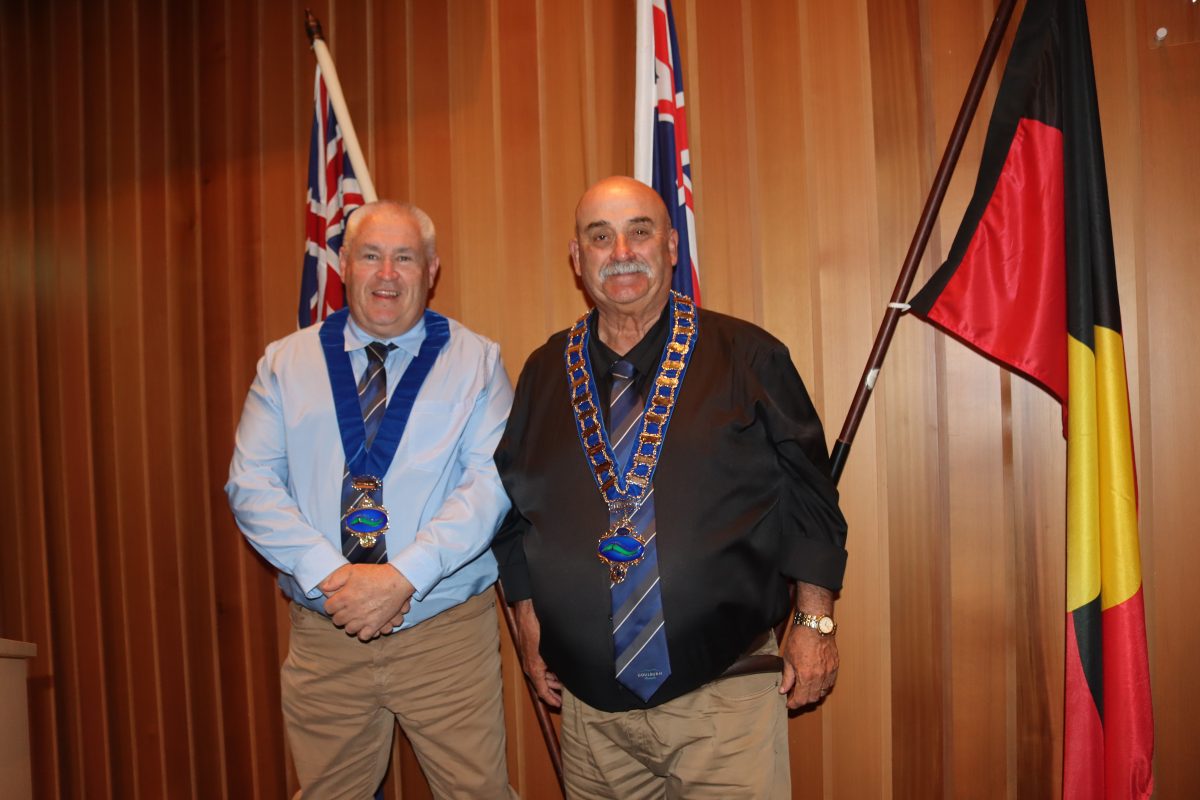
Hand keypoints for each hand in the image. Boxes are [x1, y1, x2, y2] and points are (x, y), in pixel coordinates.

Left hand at [319, 564, 414, 640]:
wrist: (397, 580)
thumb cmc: (375, 574)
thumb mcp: (353, 570)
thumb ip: (335, 578)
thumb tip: (324, 588)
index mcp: (344, 598)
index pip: (328, 608)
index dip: (332, 605)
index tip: (337, 602)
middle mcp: (351, 611)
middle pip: (337, 620)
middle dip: (340, 615)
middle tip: (346, 609)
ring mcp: (363, 619)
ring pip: (349, 629)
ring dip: (350, 624)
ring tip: (355, 617)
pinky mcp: (375, 625)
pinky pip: (364, 636)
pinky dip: (363, 633)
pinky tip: (365, 625)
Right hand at [513, 599, 562, 707]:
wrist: (527, 614)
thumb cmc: (537, 630)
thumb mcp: (551, 651)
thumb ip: (557, 667)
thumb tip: (565, 678)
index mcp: (534, 670)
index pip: (542, 692)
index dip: (551, 700)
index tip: (559, 705)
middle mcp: (530, 667)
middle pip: (542, 685)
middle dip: (554, 691)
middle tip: (565, 694)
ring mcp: (529, 660)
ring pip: (541, 676)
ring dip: (552, 681)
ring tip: (564, 683)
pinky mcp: (531, 653)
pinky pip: (540, 668)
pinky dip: (549, 672)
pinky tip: (558, 669)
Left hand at [779, 581, 838, 708]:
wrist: (815, 625)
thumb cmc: (800, 639)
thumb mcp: (788, 658)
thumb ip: (787, 677)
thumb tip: (784, 690)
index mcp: (806, 675)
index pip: (801, 699)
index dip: (794, 704)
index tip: (789, 703)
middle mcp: (819, 677)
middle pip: (812, 698)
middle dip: (802, 700)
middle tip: (795, 696)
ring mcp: (829, 672)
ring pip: (822, 692)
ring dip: (813, 694)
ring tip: (805, 689)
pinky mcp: (835, 666)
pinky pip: (830, 683)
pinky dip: (823, 687)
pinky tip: (816, 682)